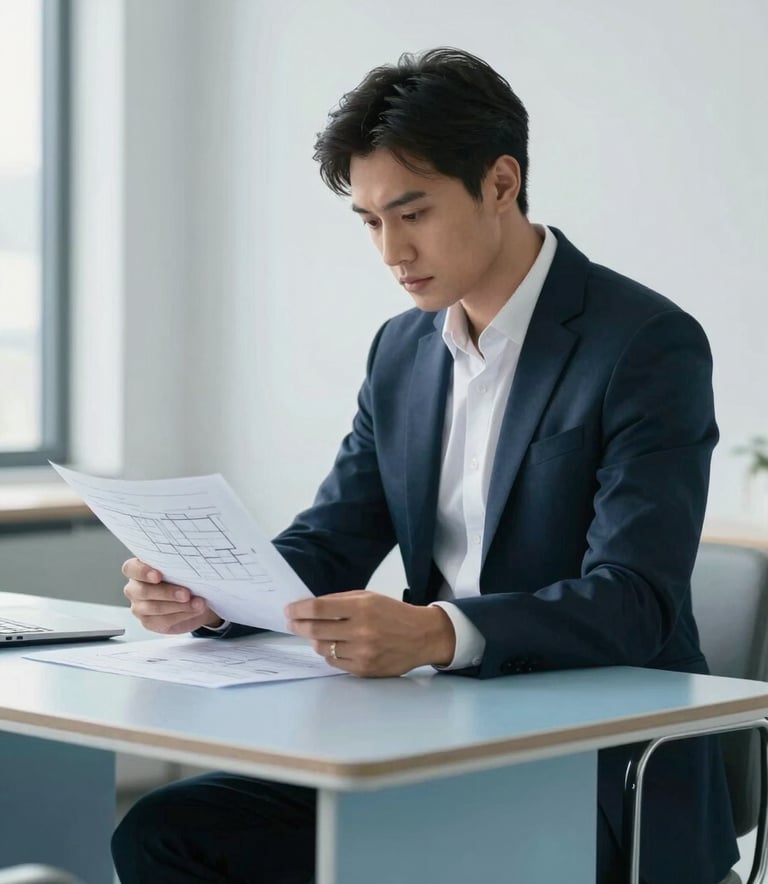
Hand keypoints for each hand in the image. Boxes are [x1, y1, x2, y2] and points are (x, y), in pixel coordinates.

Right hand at [122, 557, 222, 634]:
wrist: (194, 599)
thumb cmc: (184, 578)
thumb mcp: (181, 568)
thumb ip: (178, 566)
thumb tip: (190, 566)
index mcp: (138, 569)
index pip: (131, 568)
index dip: (142, 572)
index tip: (158, 576)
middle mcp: (135, 588)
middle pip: (143, 591)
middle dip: (167, 592)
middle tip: (186, 593)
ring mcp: (139, 606)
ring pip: (154, 608)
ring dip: (179, 606)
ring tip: (198, 603)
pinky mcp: (149, 622)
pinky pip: (163, 620)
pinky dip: (182, 615)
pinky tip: (194, 610)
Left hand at [285, 590, 455, 676]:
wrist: (422, 636)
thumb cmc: (393, 613)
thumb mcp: (369, 597)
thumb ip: (340, 601)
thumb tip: (309, 607)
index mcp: (362, 607)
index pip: (319, 608)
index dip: (299, 609)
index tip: (288, 610)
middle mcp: (361, 630)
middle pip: (315, 630)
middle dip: (298, 625)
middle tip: (291, 623)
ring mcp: (362, 652)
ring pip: (322, 648)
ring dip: (315, 640)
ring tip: (319, 634)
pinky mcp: (364, 670)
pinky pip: (334, 663)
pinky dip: (330, 653)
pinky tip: (336, 646)